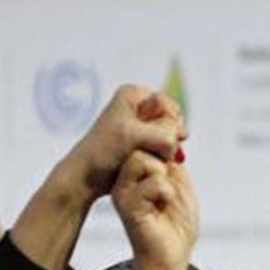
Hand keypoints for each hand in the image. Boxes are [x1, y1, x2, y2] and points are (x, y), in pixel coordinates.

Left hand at [65, 84, 184, 198]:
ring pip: (173, 137)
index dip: (169, 125)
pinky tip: (151, 163)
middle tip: (150, 150)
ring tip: (148, 157)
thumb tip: (180, 138)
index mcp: (133, 93)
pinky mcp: (145, 141)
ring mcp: (143, 124)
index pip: (171, 107)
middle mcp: (139, 105)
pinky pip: (168, 148)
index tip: (153, 140)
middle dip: (169, 139)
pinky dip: (164, 157)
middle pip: (174, 122)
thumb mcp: (133, 135)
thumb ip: (163, 134)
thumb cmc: (104, 152)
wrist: (89, 175)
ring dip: (167, 150)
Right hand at [112, 150, 197, 269]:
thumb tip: (171, 141)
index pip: (143, 144)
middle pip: (139, 147)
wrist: (171, 257)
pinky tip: (165, 204)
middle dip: (163, 159)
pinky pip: (150, 183)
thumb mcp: (180, 187)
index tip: (176, 164)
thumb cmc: (176, 225)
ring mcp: (124, 192)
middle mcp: (125, 181)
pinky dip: (165, 191)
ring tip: (167, 195)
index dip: (163, 148)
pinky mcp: (128, 205)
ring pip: (141, 159)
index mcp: (136, 175)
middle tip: (170, 184)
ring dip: (163, 175)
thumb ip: (173, 165)